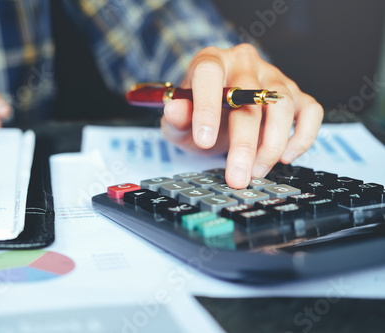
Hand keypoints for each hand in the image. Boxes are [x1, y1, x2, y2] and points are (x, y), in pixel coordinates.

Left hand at [161, 44, 322, 188]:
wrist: (218, 113)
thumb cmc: (198, 116)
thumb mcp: (179, 122)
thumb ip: (176, 117)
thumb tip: (174, 110)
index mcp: (210, 62)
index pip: (209, 74)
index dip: (207, 107)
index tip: (204, 140)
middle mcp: (244, 63)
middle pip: (250, 98)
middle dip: (244, 144)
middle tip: (237, 177)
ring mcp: (273, 77)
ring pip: (283, 104)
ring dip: (272, 145)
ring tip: (256, 171)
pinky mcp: (296, 94)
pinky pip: (310, 111)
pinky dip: (303, 137)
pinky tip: (285, 157)